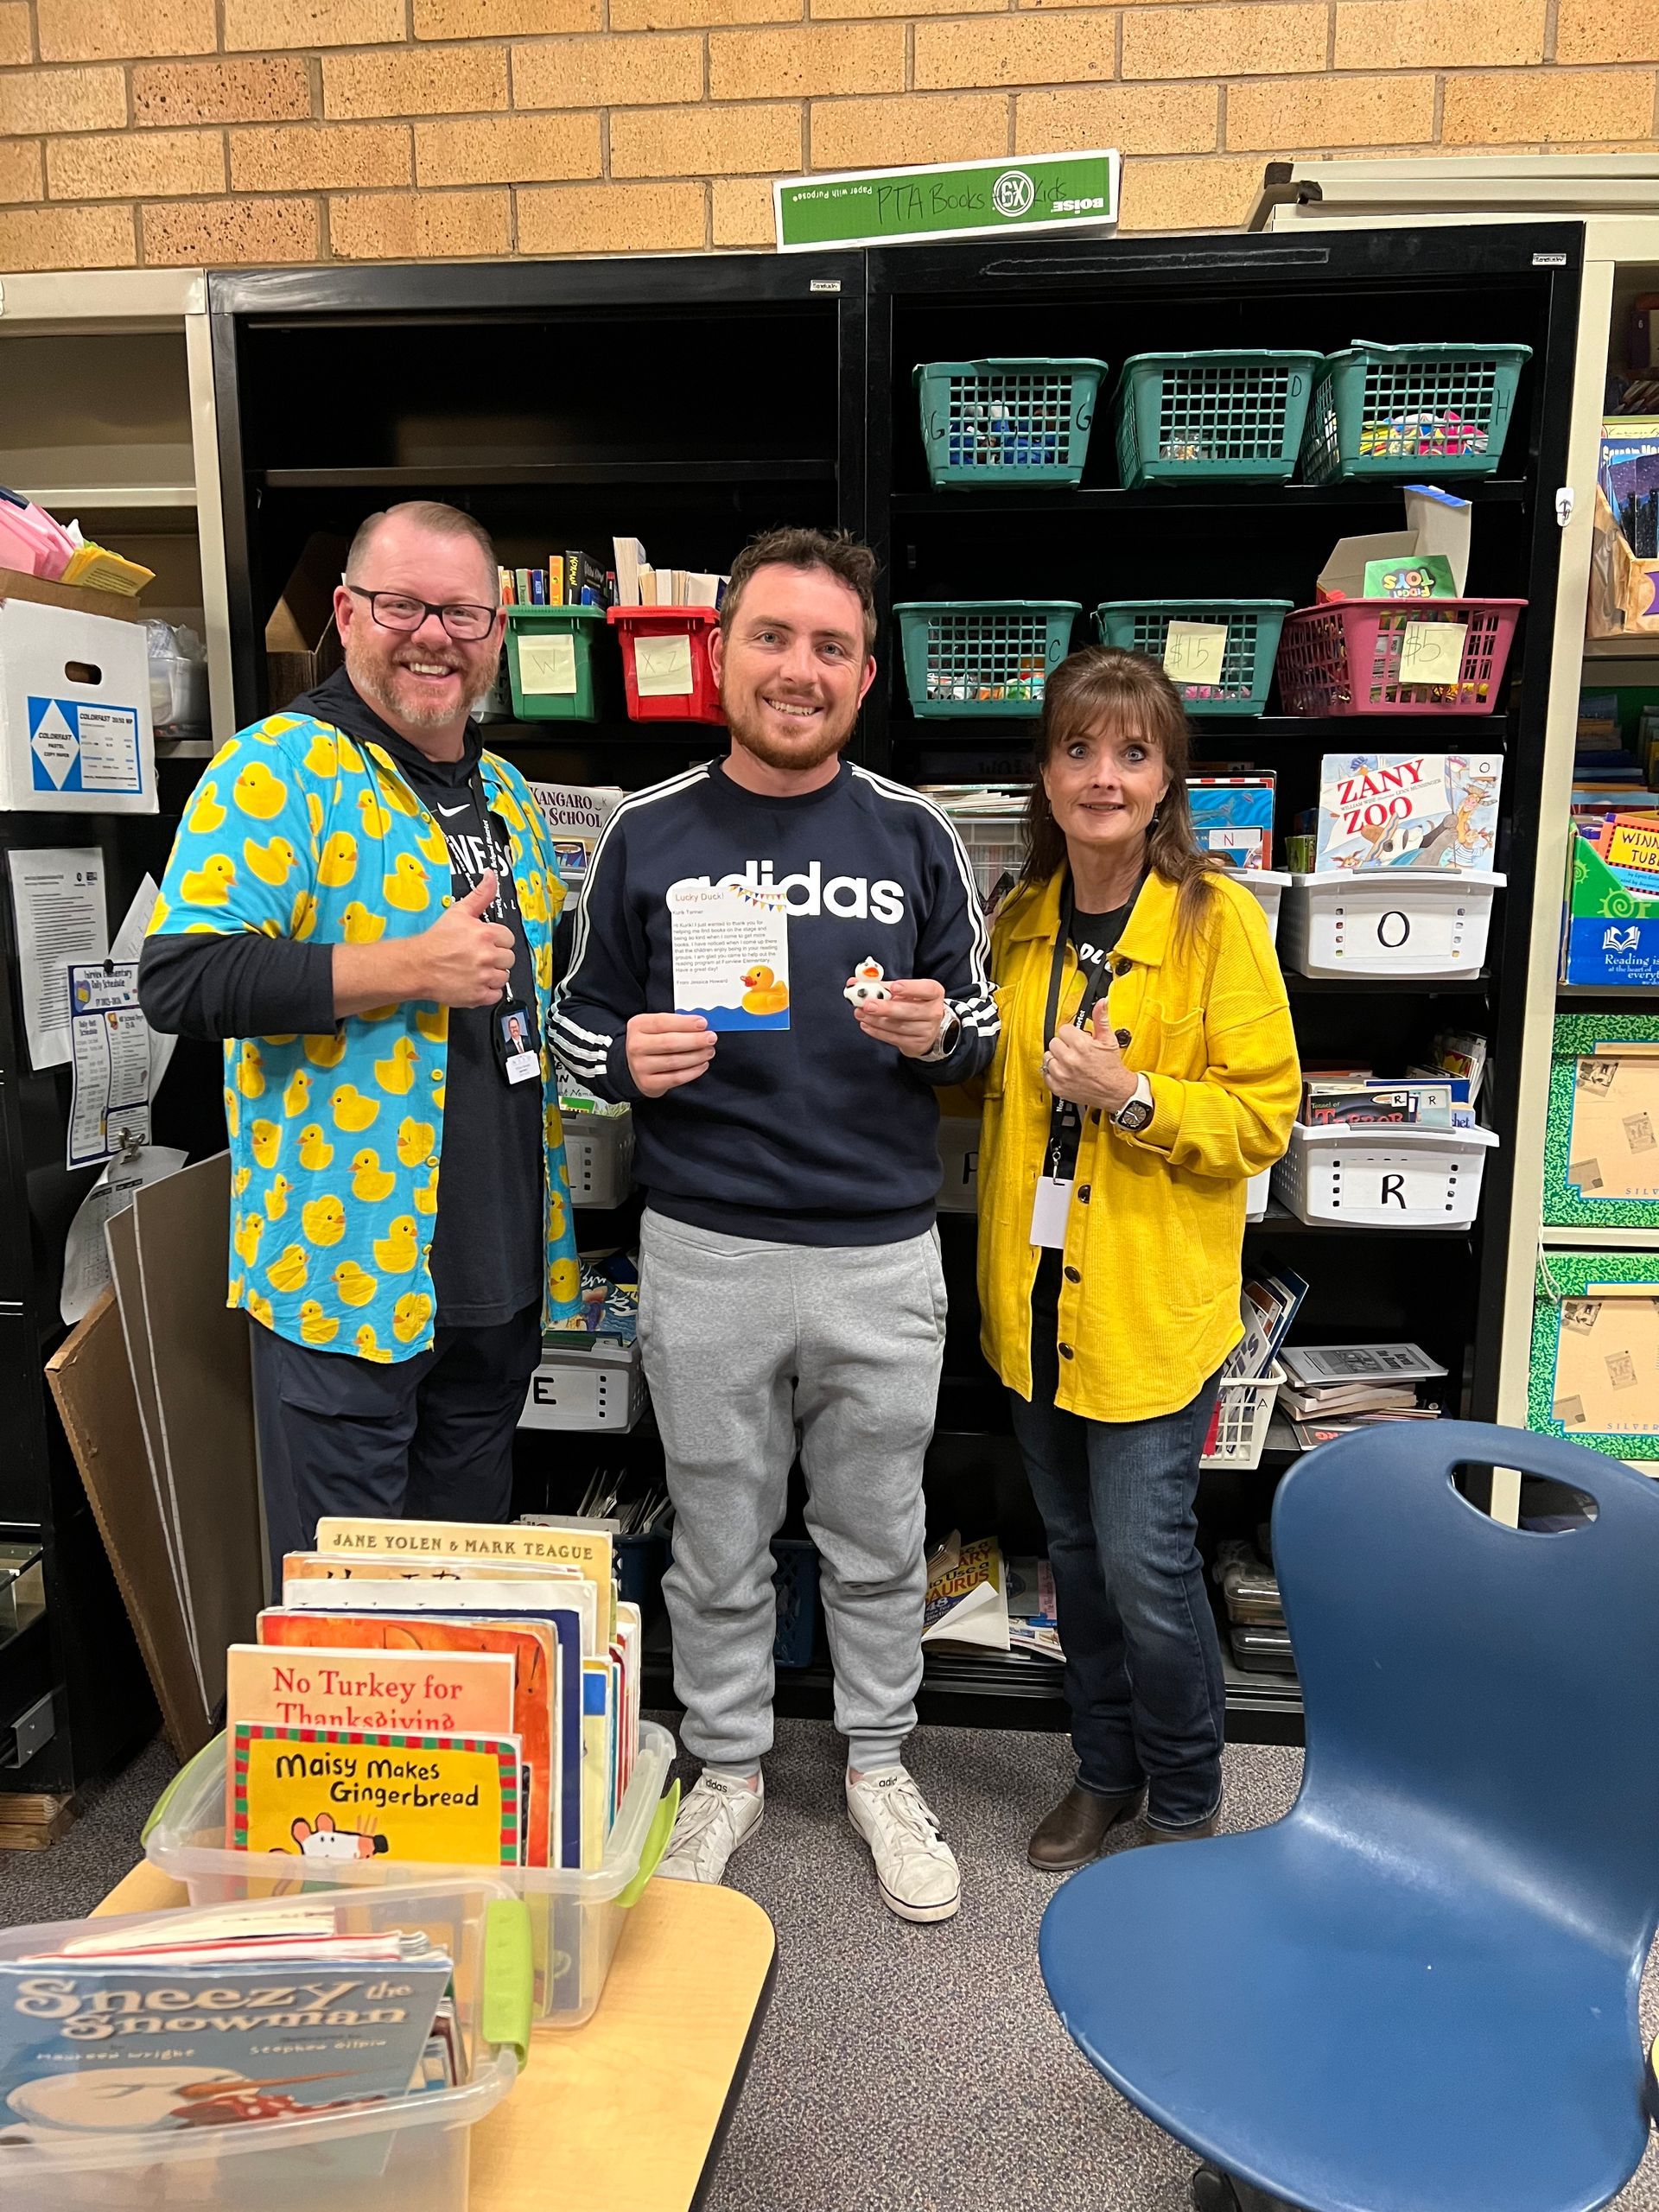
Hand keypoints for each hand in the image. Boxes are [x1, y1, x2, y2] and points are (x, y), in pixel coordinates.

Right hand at [408, 870, 516, 1007]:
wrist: (417, 966)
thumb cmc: (436, 940)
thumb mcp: (459, 911)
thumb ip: (480, 894)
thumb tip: (491, 876)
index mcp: (486, 934)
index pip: (508, 938)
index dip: (497, 940)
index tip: (485, 942)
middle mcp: (487, 956)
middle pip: (508, 958)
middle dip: (496, 957)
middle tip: (478, 956)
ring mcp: (483, 977)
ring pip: (504, 977)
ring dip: (492, 974)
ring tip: (475, 969)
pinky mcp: (478, 995)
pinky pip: (496, 994)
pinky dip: (487, 991)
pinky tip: (474, 982)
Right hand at [626, 1011, 715, 1097]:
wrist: (636, 1067)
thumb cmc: (651, 1044)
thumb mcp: (657, 1028)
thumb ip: (677, 1024)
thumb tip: (702, 1026)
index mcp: (638, 1026)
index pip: (662, 1022)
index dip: (685, 1023)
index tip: (703, 1023)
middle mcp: (636, 1046)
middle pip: (669, 1042)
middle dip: (695, 1040)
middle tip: (711, 1038)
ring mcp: (640, 1066)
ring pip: (675, 1061)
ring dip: (697, 1056)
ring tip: (709, 1051)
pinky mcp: (648, 1083)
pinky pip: (676, 1078)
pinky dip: (693, 1071)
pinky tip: (702, 1065)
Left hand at [853, 976, 949, 1058]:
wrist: (925, 1027)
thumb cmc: (911, 1003)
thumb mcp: (902, 990)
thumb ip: (881, 985)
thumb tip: (854, 982)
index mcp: (934, 993)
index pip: (926, 989)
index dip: (910, 988)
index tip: (893, 987)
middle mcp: (934, 1012)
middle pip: (910, 1010)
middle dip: (886, 1008)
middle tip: (868, 1005)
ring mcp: (927, 1030)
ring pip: (899, 1026)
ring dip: (876, 1020)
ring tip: (860, 1014)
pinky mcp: (917, 1044)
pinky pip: (894, 1038)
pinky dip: (878, 1032)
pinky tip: (866, 1025)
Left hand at [1043, 1011, 1138, 1114]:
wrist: (1114, 1091)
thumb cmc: (1111, 1067)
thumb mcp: (1108, 1040)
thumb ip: (1101, 1019)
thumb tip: (1102, 1002)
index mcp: (1081, 1046)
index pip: (1063, 1030)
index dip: (1071, 1034)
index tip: (1077, 1039)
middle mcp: (1069, 1060)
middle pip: (1054, 1042)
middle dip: (1064, 1045)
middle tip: (1074, 1051)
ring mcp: (1062, 1074)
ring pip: (1047, 1057)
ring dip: (1057, 1058)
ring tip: (1069, 1061)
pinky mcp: (1058, 1087)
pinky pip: (1045, 1073)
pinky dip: (1053, 1072)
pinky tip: (1065, 1071)